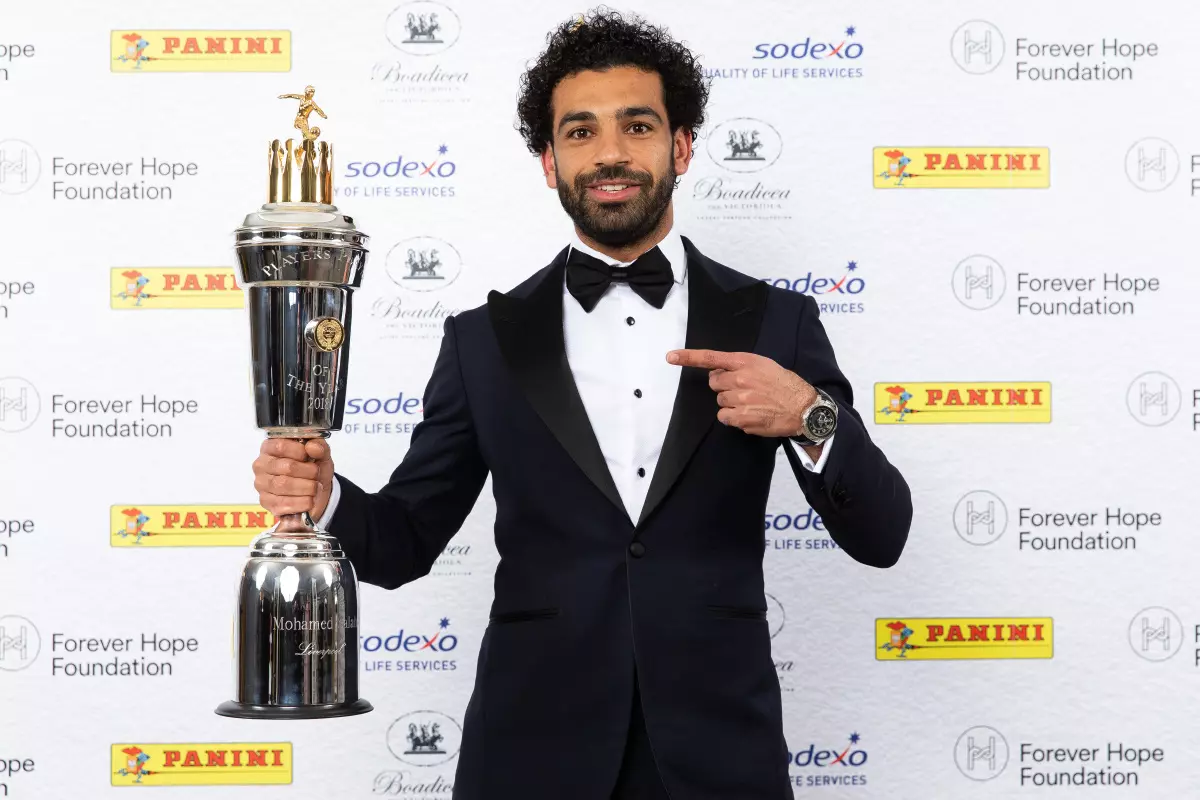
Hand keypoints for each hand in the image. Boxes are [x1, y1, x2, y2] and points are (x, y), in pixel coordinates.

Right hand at [253, 438, 333, 518]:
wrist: (315, 491)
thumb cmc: (313, 469)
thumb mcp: (320, 454)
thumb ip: (319, 446)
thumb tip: (312, 447)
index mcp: (270, 447)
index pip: (281, 446)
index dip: (300, 451)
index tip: (310, 456)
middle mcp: (261, 465)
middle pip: (287, 467)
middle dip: (309, 472)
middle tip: (317, 474)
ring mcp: (261, 484)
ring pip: (284, 485)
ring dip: (307, 487)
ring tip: (315, 487)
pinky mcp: (266, 502)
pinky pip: (284, 503)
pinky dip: (302, 502)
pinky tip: (310, 500)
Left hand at [667, 349, 816, 436]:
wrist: (804, 408)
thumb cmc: (785, 385)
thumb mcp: (765, 365)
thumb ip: (741, 366)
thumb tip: (719, 372)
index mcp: (746, 362)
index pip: (712, 358)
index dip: (688, 357)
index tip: (670, 357)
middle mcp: (740, 378)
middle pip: (714, 383)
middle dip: (723, 387)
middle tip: (742, 390)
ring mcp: (740, 399)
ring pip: (720, 402)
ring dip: (730, 403)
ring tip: (752, 403)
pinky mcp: (741, 417)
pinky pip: (724, 417)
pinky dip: (733, 418)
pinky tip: (750, 414)